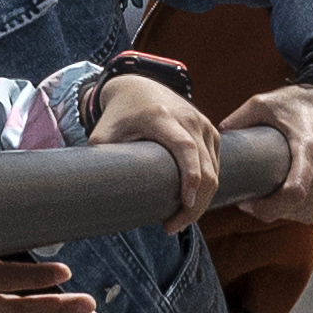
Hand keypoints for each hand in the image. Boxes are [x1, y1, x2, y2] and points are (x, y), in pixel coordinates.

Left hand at [98, 70, 234, 227]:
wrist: (137, 85)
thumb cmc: (117, 115)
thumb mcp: (103, 135)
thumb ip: (100, 162)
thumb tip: (96, 198)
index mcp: (161, 118)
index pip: (185, 148)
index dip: (190, 177)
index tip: (185, 204)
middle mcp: (188, 118)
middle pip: (205, 167)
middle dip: (195, 204)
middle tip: (172, 227)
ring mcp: (202, 123)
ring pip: (215, 170)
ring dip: (202, 200)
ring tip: (178, 220)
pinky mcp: (210, 130)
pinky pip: (216, 164)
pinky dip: (208, 186)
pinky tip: (191, 202)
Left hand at [227, 81, 312, 222]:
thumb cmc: (299, 104)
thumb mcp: (265, 103)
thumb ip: (240, 118)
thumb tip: (219, 137)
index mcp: (308, 150)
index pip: (295, 190)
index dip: (268, 205)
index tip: (246, 201)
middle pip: (291, 207)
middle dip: (264, 209)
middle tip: (246, 199)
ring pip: (297, 214)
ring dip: (275, 211)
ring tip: (259, 196)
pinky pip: (305, 213)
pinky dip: (288, 211)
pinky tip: (275, 199)